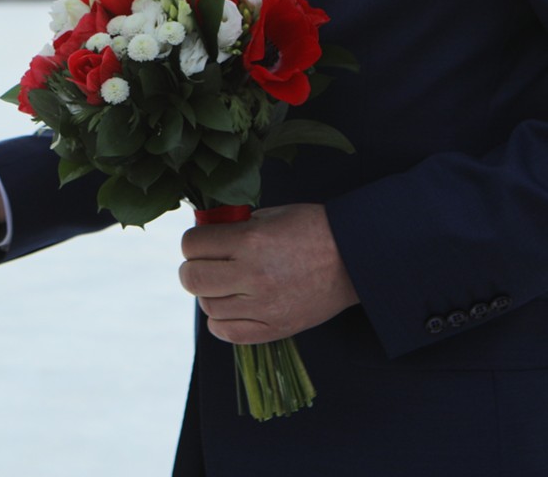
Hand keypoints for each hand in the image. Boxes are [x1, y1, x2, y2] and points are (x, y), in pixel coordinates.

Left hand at [178, 204, 358, 344]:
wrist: (355, 258)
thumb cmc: (312, 229)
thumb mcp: (270, 215)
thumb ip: (234, 228)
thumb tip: (203, 238)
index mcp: (250, 240)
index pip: (192, 245)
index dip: (194, 242)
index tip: (203, 242)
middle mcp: (253, 274)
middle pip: (192, 278)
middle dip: (193, 268)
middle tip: (207, 264)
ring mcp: (263, 306)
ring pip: (208, 306)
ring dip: (210, 294)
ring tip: (227, 284)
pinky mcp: (274, 328)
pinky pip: (227, 332)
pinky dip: (221, 320)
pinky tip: (232, 306)